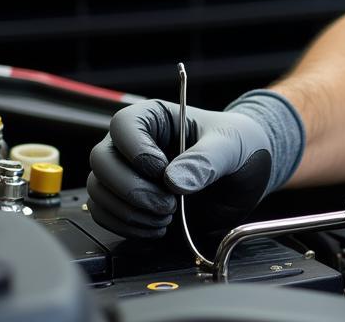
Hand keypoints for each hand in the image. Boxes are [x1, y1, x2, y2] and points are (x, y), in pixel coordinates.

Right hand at [86, 100, 275, 238]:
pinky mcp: (128, 203)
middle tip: (168, 204)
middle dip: (131, 189)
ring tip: (167, 216)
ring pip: (99, 191)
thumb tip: (175, 180)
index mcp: (156, 117)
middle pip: (101, 161)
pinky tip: (157, 228)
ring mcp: (128, 174)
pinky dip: (127, 226)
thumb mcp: (231, 145)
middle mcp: (134, 144)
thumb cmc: (238, 146)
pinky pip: (105, 215)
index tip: (162, 171)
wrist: (245, 175)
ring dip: (129, 212)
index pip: (123, 124)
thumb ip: (207, 159)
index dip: (136, 150)